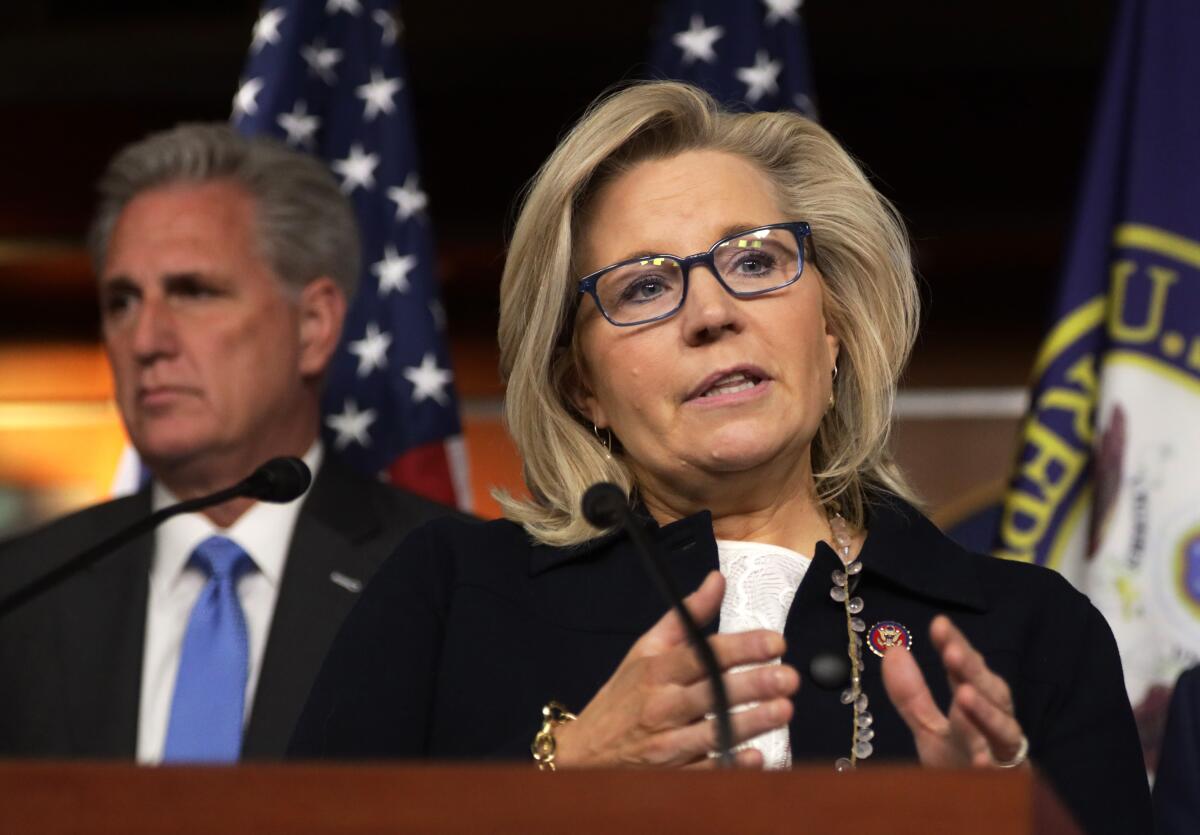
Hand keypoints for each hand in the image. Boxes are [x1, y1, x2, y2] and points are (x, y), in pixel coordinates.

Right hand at [554, 570, 799, 768]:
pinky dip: (730, 765)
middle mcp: (661, 706)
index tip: (775, 642)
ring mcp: (666, 744)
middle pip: (711, 693)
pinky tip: (756, 757)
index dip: (740, 648)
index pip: (702, 654)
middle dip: (752, 684)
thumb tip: (718, 580)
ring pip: (712, 733)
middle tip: (789, 677)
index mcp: (657, 670)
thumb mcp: (647, 649)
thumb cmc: (623, 696)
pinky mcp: (671, 776)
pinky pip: (705, 772)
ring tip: (783, 710)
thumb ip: (687, 616)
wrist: (585, 752)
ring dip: (750, 723)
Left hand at [881, 615, 1027, 768]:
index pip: (964, 669)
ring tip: (965, 696)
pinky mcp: (1009, 783)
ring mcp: (1003, 753)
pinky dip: (993, 767)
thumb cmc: (959, 762)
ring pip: (1002, 729)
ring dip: (985, 713)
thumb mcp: (928, 727)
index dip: (954, 645)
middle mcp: (993, 722)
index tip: (939, 624)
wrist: (979, 809)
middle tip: (952, 652)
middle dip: (972, 671)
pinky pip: (1004, 774)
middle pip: (989, 690)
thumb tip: (892, 649)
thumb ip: (911, 692)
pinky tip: (980, 761)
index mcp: (974, 703)